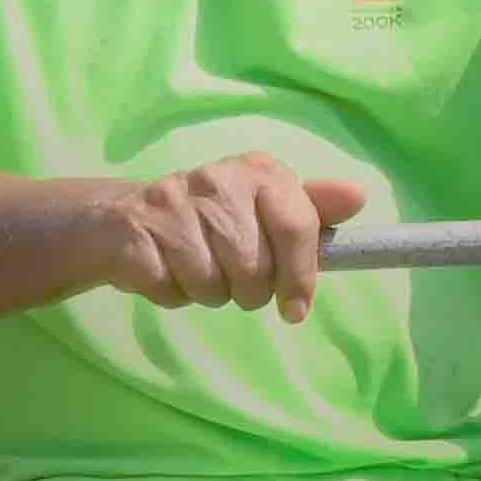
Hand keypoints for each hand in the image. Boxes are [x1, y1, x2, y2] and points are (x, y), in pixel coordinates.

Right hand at [78, 152, 370, 323]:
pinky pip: (170, 292)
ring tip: (194, 268)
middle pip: (254, 269)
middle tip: (230, 276)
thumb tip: (359, 196)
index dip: (300, 276)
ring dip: (207, 293)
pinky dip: (171, 294)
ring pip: (212, 286)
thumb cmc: (208, 221)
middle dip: (247, 290)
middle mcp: (218, 179)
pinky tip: (164, 269)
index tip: (295, 308)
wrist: (121, 218)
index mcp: (259, 171)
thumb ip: (311, 209)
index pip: (297, 227)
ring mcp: (172, 205)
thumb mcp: (262, 208)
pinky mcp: (134, 234)